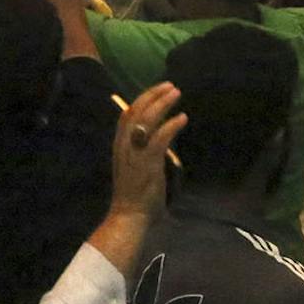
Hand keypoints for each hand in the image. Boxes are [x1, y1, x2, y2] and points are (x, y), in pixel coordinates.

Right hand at [108, 83, 187, 224]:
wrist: (129, 216)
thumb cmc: (134, 195)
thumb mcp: (135, 167)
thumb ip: (144, 152)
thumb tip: (160, 139)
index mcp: (120, 146)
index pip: (127, 115)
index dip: (142, 99)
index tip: (157, 91)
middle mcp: (124, 145)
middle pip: (136, 111)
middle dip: (153, 95)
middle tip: (170, 86)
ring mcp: (135, 153)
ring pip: (146, 119)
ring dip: (162, 103)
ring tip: (176, 94)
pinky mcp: (148, 162)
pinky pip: (160, 137)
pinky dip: (172, 125)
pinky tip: (182, 118)